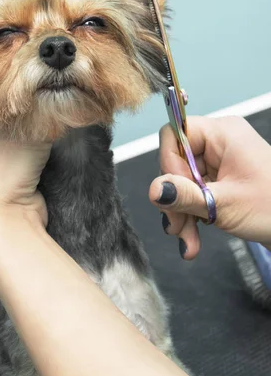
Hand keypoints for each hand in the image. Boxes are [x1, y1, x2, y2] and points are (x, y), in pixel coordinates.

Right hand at [149, 116, 270, 258]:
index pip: (174, 134)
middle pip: (175, 163)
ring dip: (180, 213)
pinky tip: (193, 239)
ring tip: (188, 241)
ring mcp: (219, 162)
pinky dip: (191, 215)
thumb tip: (153, 190)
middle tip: (178, 227)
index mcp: (222, 134)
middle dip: (174, 199)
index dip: (169, 163)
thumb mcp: (223, 204)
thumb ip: (184, 196)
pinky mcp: (220, 180)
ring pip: (181, 182)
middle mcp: (219, 143)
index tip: (176, 192)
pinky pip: (193, 192)